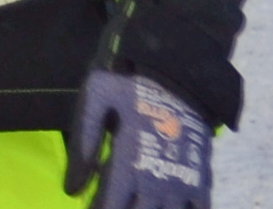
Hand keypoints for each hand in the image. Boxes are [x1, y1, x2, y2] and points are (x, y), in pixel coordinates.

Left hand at [67, 66, 214, 207]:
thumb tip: (70, 190)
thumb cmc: (132, 87)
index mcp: (128, 162)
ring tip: (136, 201)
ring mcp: (182, 184)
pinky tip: (165, 205)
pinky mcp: (201, 183)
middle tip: (111, 202)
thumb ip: (83, 142)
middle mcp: (156, 181)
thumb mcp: (97, 99)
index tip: (89, 208)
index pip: (108, 207)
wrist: (181, 77)